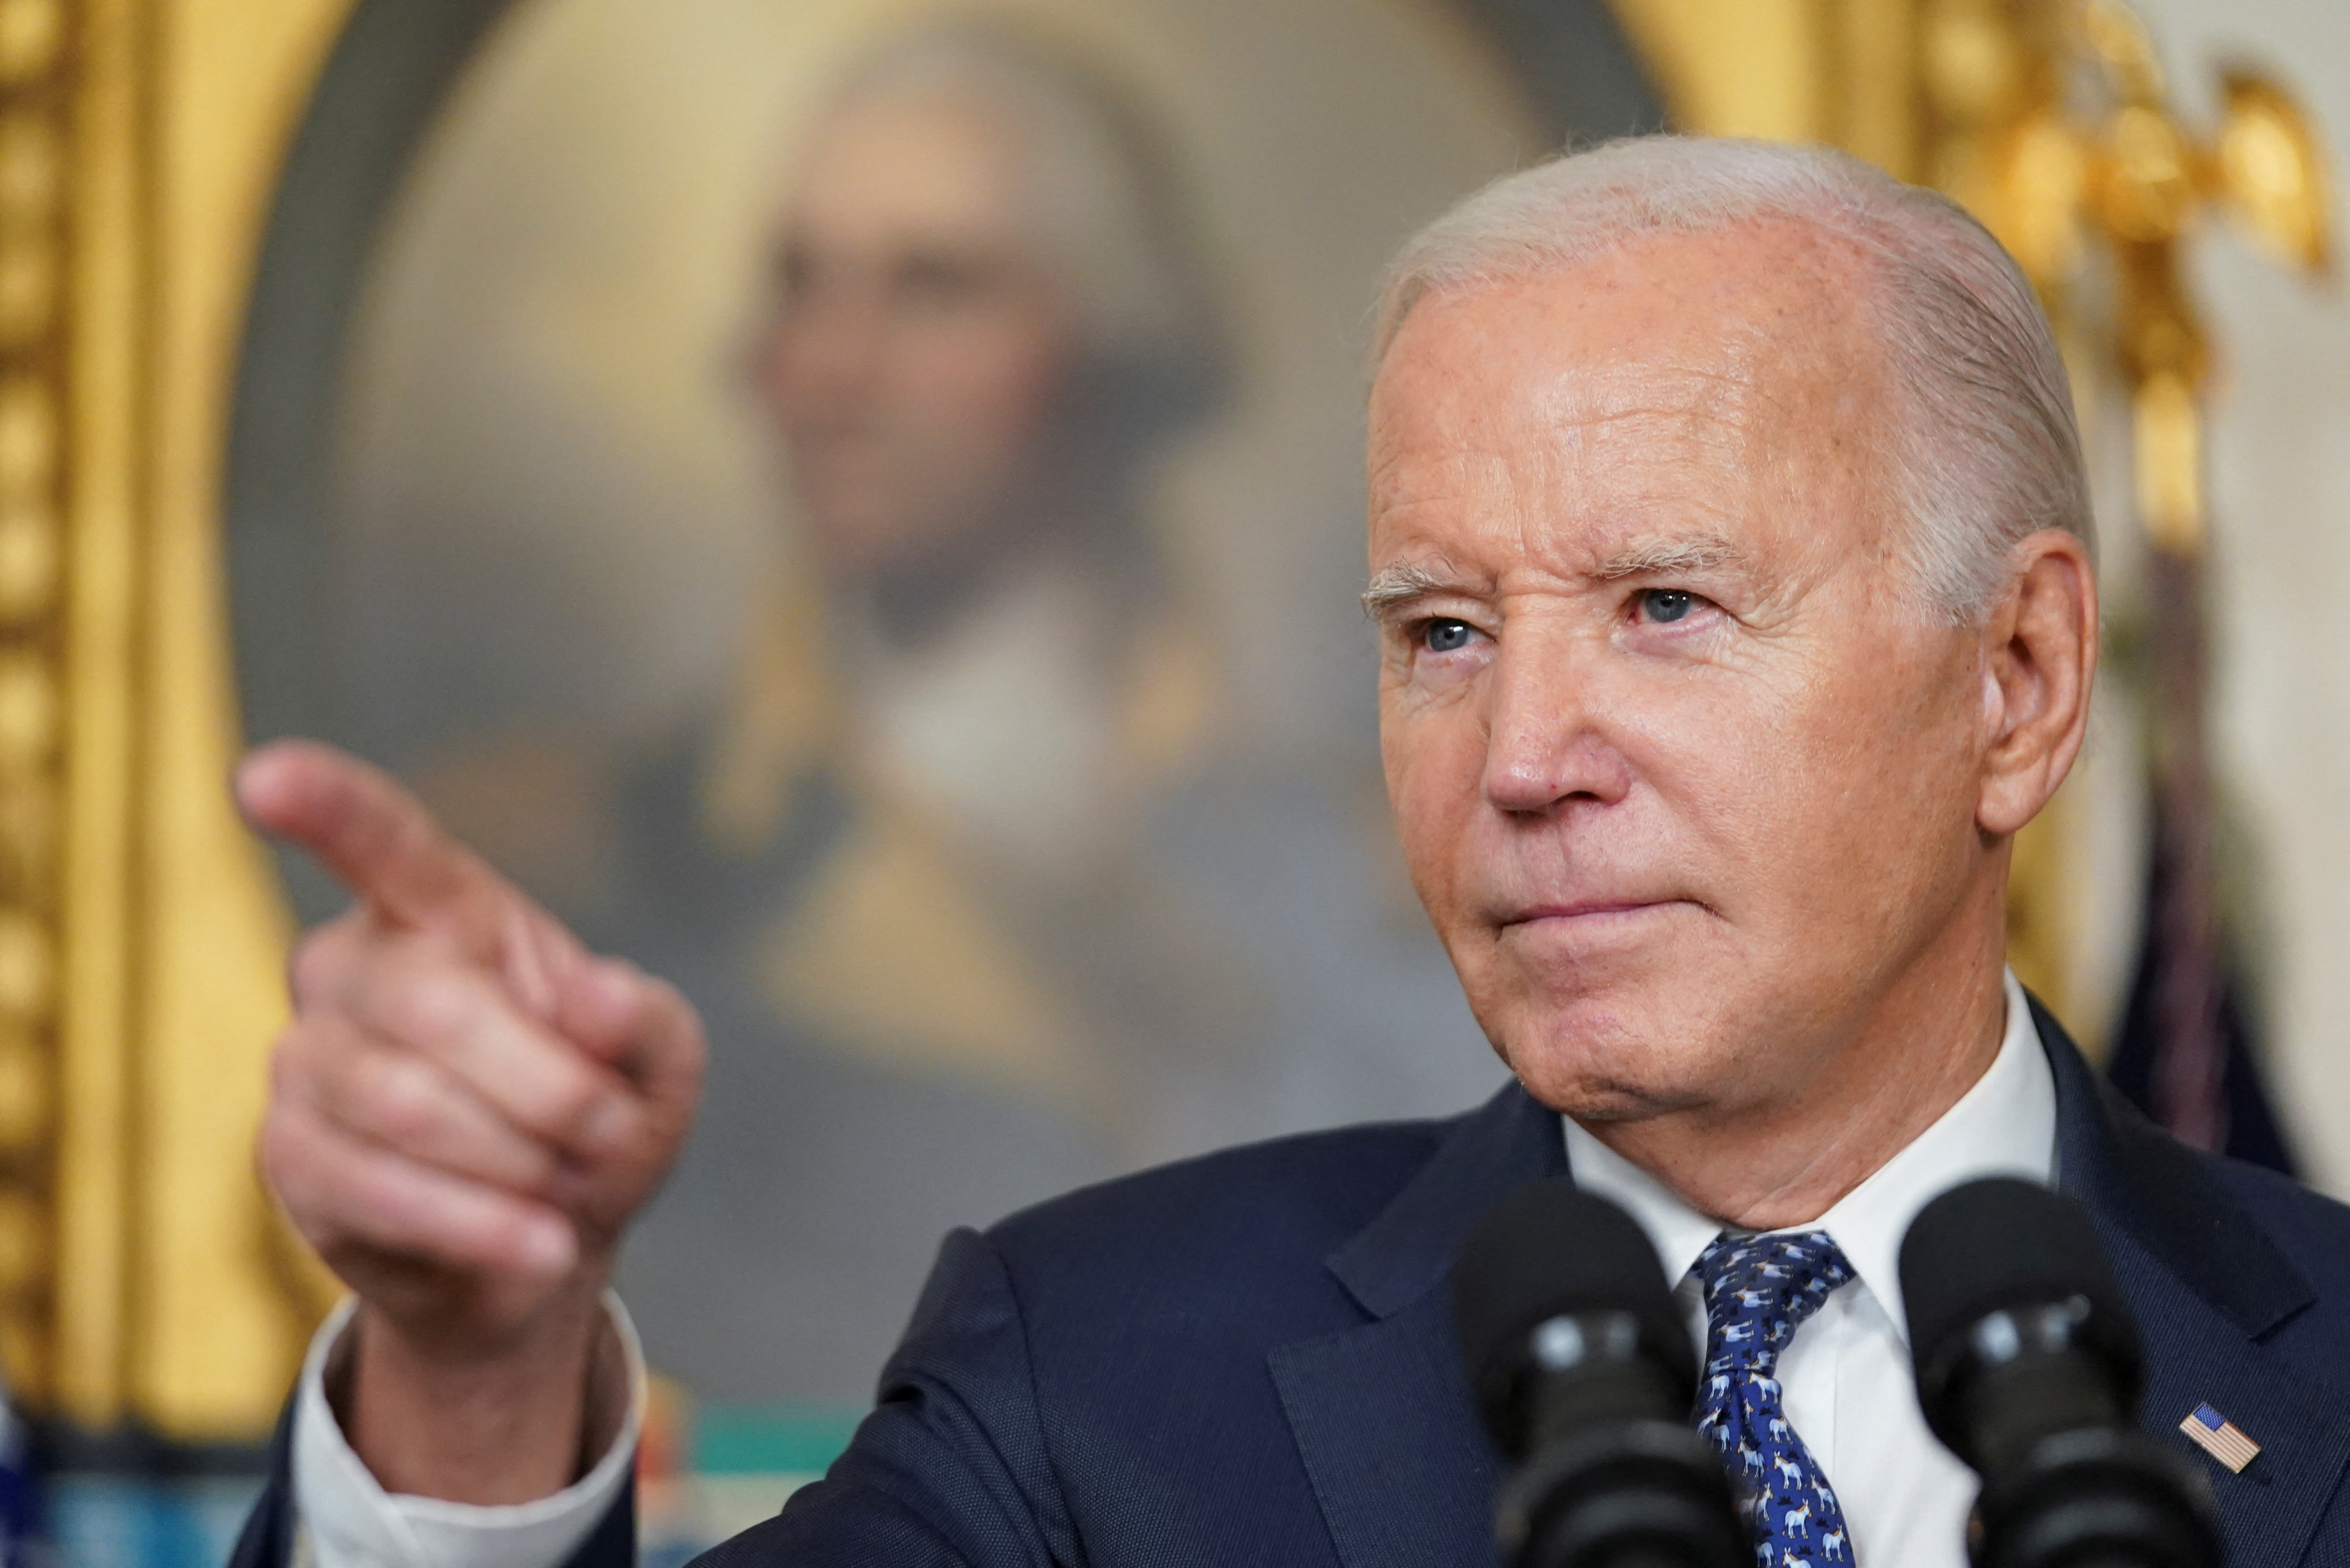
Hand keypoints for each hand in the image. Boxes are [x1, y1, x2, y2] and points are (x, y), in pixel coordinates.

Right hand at [238, 739, 703, 1501]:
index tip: (266, 778)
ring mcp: (307, 1060)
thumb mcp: (658, 1066)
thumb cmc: (599, 1123)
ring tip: (571, 1190)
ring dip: (515, 1159)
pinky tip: (538, 1245)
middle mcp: (355, 968)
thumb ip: (645, 1021)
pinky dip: (475, 1223)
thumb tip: (601, 1000)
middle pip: (432, 1005)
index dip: (325, 804)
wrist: (544, 1244)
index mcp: (447, 913)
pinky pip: (373, 1187)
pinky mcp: (290, 1158)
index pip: (381, 839)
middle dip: (547, 1087)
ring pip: (399, 1102)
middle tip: (612, 1132)